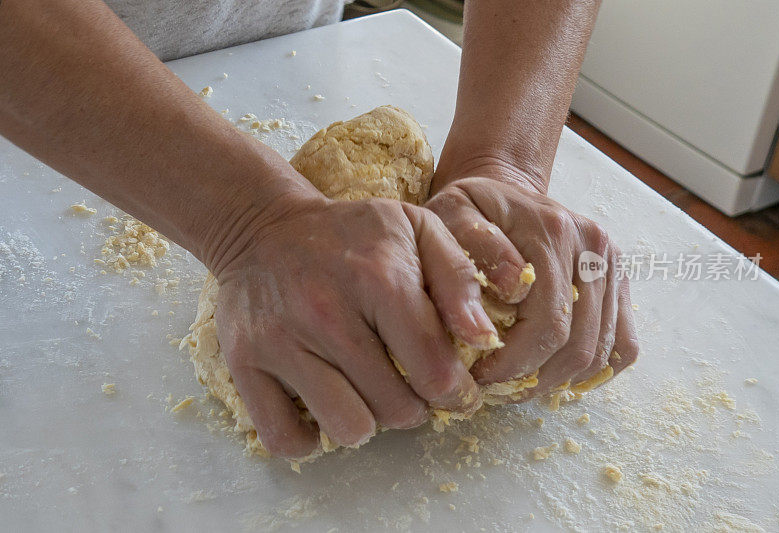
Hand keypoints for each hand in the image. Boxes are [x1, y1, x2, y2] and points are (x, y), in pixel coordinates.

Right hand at [210, 180, 497, 458]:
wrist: (264, 228)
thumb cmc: (352, 234)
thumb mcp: (417, 229)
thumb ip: (459, 278)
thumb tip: (484, 338)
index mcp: (378, 279)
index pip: (435, 371)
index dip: (456, 392)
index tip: (454, 389)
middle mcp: (326, 313)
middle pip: (396, 408)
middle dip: (414, 405)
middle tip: (407, 383)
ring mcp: (280, 342)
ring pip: (347, 429)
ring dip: (367, 422)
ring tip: (366, 392)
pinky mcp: (244, 364)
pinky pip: (285, 439)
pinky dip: (310, 437)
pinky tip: (325, 404)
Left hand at [426, 163, 637, 399]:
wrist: (504, 193)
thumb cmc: (470, 211)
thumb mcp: (450, 213)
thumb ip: (476, 249)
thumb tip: (515, 291)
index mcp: (552, 231)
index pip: (547, 323)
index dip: (513, 364)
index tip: (478, 377)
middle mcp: (592, 247)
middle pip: (577, 345)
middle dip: (533, 379)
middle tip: (495, 390)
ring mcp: (611, 265)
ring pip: (599, 353)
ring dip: (557, 381)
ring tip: (517, 384)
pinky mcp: (620, 281)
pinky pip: (623, 346)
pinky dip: (591, 372)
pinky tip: (551, 373)